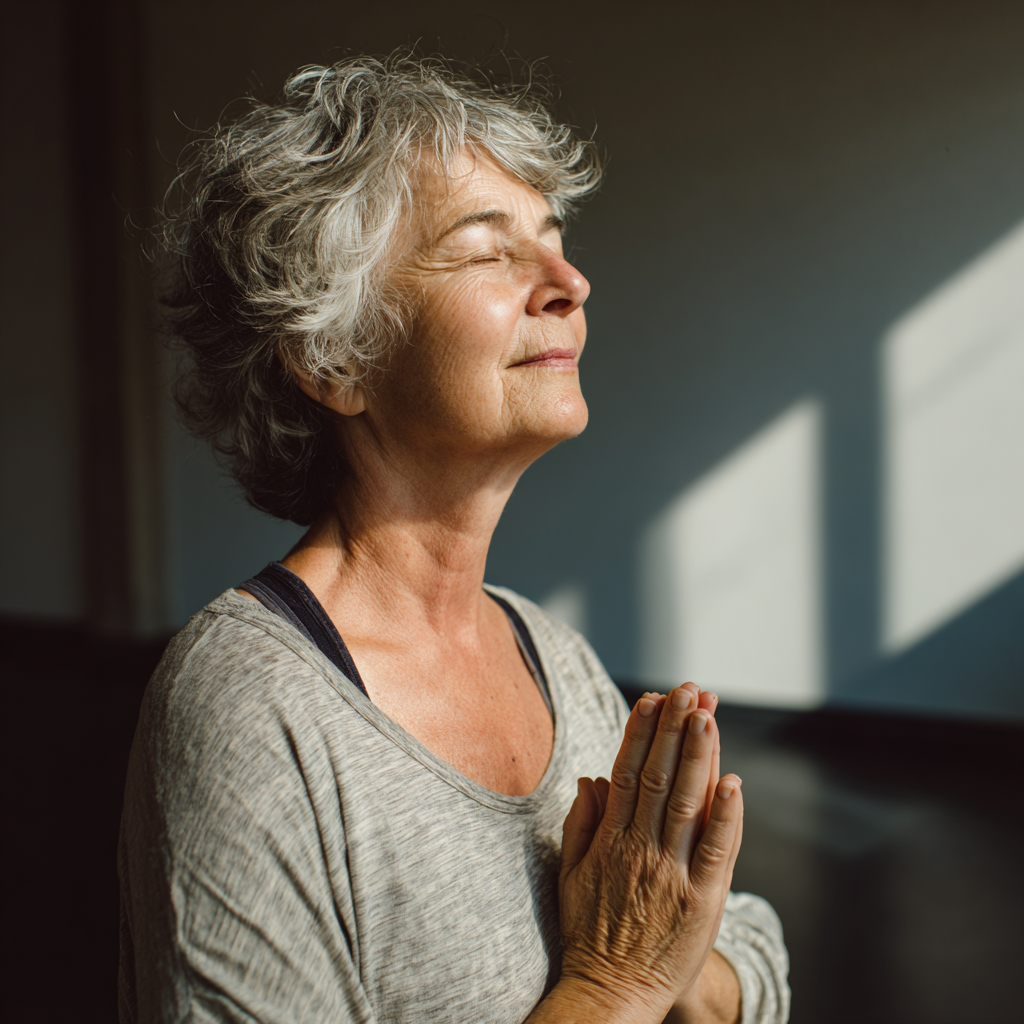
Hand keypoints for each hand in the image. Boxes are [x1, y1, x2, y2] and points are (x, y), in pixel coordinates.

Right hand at [554, 686, 742, 1022]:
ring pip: (687, 803)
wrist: (610, 994)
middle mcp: (640, 849)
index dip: (640, 732)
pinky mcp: (702, 901)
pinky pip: (717, 851)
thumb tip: (591, 778)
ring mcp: (673, 874)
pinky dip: (725, 815)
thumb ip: (581, 823)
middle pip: (658, 777)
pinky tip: (732, 781)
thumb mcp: (571, 874)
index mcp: (610, 840)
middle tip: (689, 689)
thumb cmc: (590, 933)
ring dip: (698, 756)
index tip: (652, 698)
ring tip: (707, 714)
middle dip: (674, 729)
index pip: (626, 772)